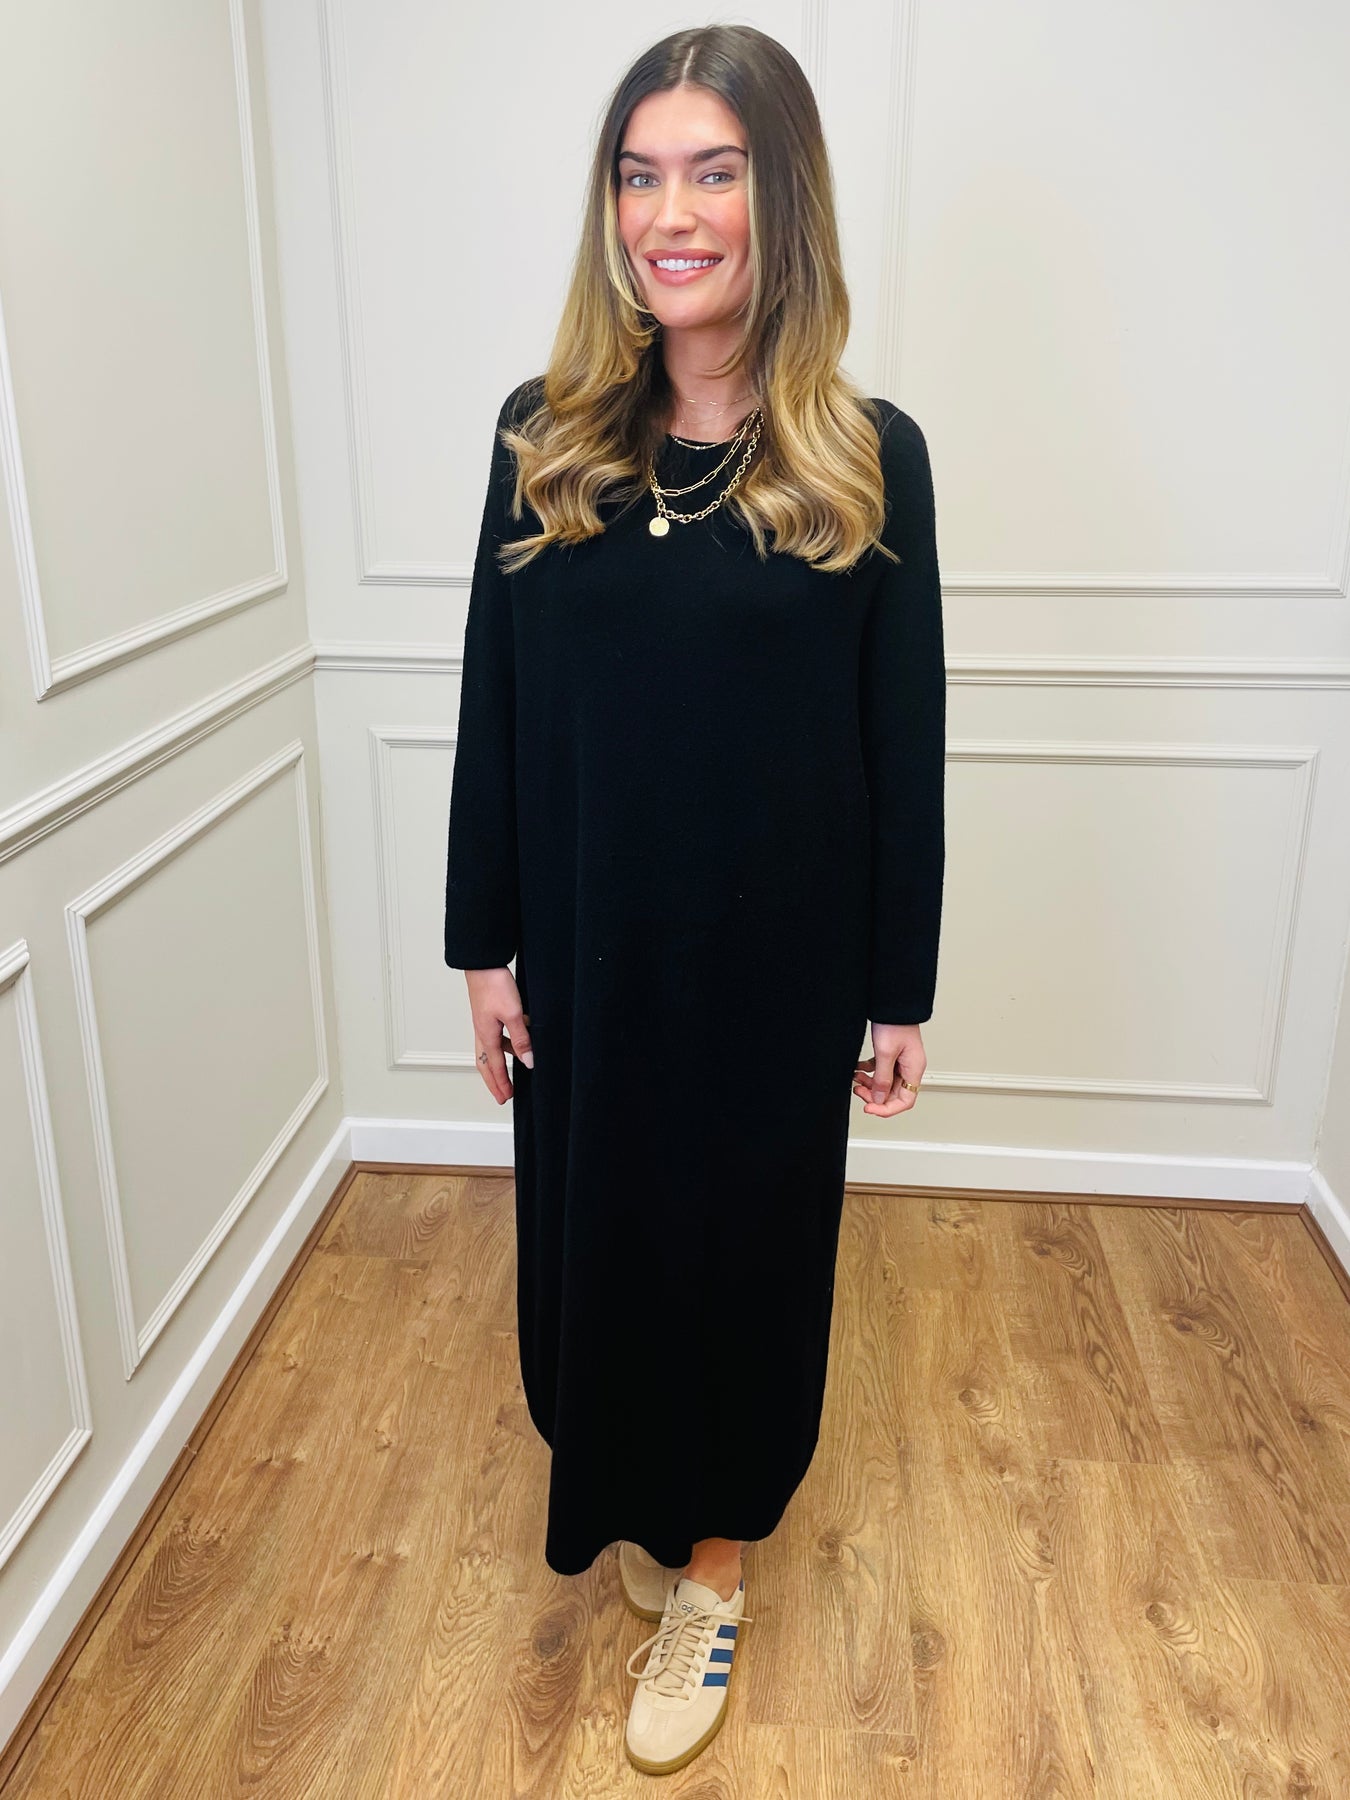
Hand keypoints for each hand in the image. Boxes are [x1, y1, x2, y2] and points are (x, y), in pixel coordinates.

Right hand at [464, 968, 533, 1103]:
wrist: (483, 964)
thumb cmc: (494, 985)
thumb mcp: (513, 1014)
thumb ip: (521, 1039)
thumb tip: (528, 1061)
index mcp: (487, 1036)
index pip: (495, 1067)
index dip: (501, 1084)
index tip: (506, 1098)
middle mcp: (482, 1033)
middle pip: (486, 1064)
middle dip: (494, 1081)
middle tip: (502, 1095)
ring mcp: (484, 1023)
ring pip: (490, 1051)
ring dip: (499, 1065)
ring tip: (511, 1073)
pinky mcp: (488, 1014)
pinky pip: (496, 1037)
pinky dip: (505, 1045)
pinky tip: (517, 1041)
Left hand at [853, 1022, 925, 1115]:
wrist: (892, 1003)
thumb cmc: (894, 1023)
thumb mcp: (885, 1053)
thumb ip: (882, 1079)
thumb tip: (879, 1100)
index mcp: (914, 1069)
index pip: (905, 1101)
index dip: (886, 1109)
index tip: (869, 1108)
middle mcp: (910, 1068)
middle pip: (893, 1094)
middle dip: (875, 1096)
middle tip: (859, 1091)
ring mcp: (901, 1061)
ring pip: (885, 1083)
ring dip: (870, 1084)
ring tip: (856, 1078)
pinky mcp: (892, 1054)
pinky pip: (881, 1071)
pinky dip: (869, 1072)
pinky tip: (858, 1068)